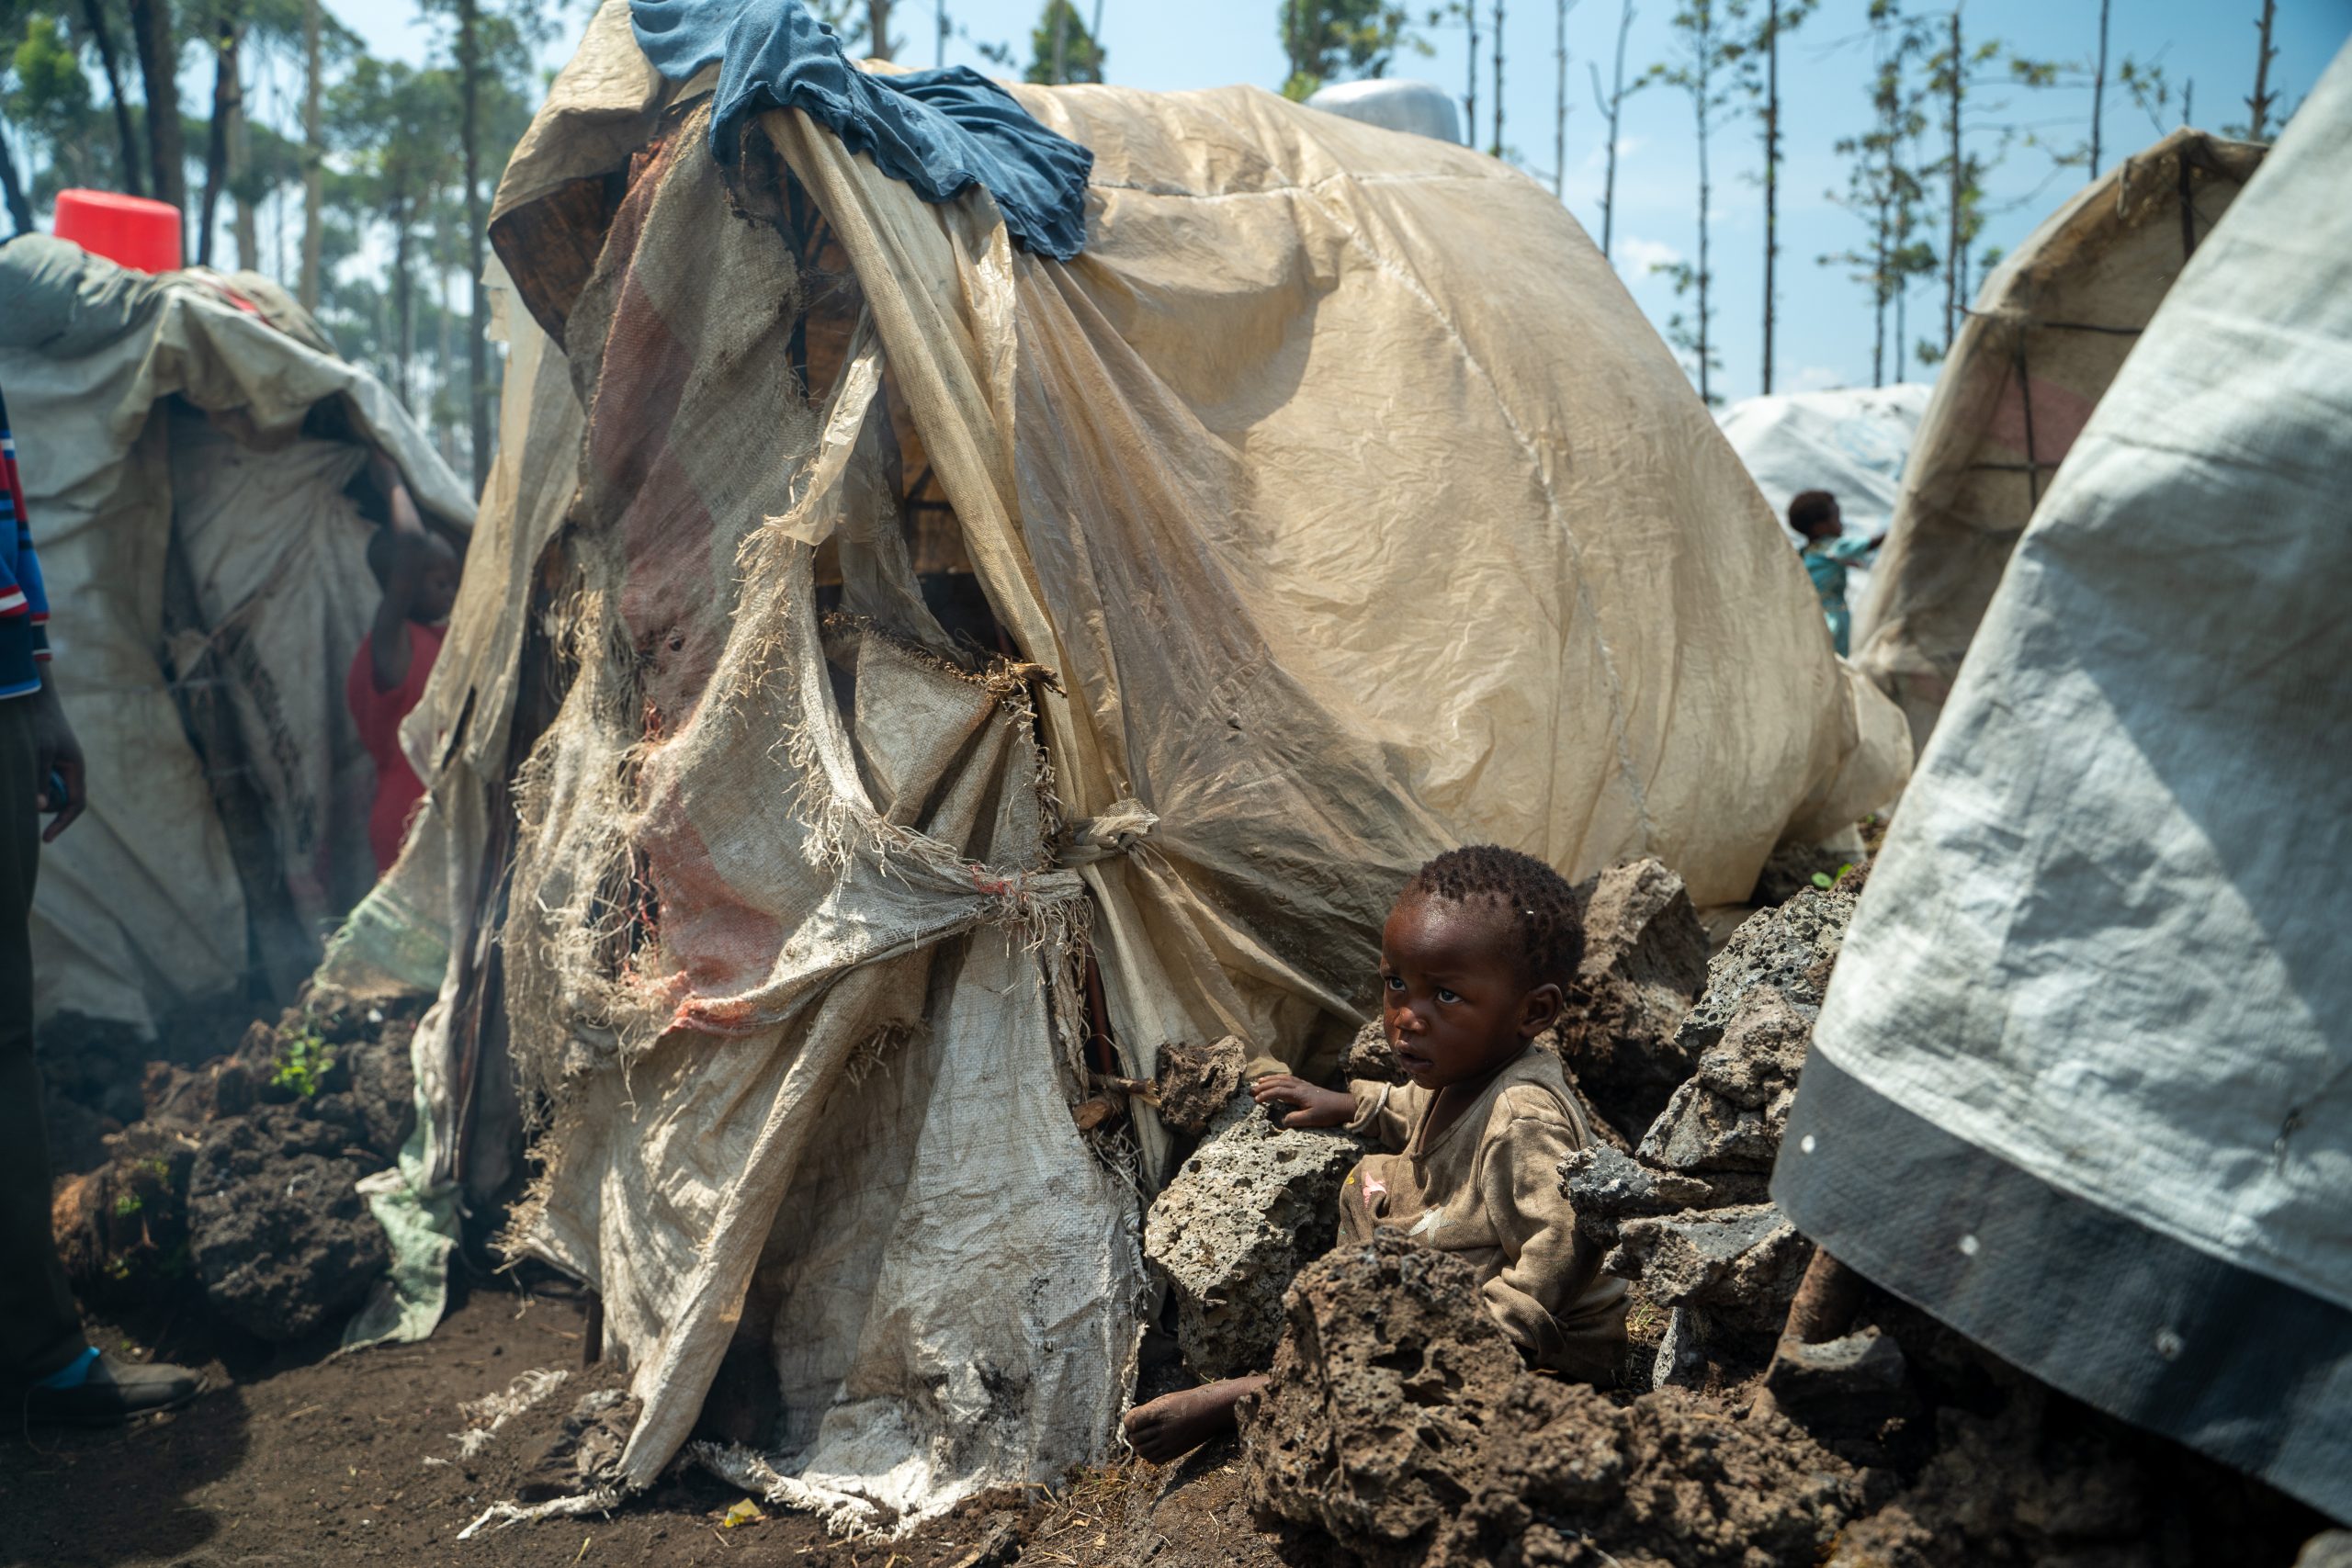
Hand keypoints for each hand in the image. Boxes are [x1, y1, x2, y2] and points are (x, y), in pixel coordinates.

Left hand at [28, 676, 85, 840]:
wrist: (35, 697)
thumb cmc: (39, 724)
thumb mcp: (39, 752)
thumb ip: (40, 779)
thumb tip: (40, 808)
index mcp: (76, 770)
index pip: (76, 805)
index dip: (62, 823)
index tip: (46, 838)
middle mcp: (70, 770)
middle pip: (60, 801)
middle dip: (43, 807)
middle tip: (21, 802)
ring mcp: (59, 764)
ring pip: (48, 790)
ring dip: (34, 792)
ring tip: (19, 778)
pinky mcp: (48, 759)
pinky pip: (41, 778)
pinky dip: (30, 781)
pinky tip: (18, 771)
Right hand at [1249, 1074, 1353, 1128]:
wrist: (1344, 1105)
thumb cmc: (1328, 1113)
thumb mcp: (1311, 1119)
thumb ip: (1295, 1119)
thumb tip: (1282, 1121)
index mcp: (1299, 1094)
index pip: (1278, 1091)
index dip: (1265, 1095)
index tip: (1255, 1100)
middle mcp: (1300, 1087)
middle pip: (1278, 1082)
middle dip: (1264, 1085)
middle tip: (1252, 1090)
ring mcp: (1304, 1085)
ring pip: (1284, 1078)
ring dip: (1271, 1079)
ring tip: (1260, 1081)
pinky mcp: (1308, 1086)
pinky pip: (1291, 1078)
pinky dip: (1281, 1078)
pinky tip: (1279, 1080)